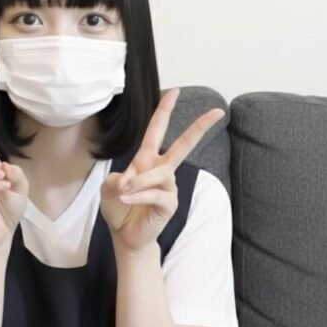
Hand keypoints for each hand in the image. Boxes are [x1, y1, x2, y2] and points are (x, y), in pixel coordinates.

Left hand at [100, 88, 224, 253]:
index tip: (174, 91)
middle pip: (184, 144)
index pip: (157, 130)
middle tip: (217, 112)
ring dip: (139, 181)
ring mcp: (168, 187)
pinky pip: (156, 193)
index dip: (164, 110)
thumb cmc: (119, 208)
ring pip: (160, 173)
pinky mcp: (169, 204)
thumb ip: (115, 178)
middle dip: (199, 127)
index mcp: (146, 159)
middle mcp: (162, 169)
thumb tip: (130, 178)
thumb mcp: (109, 188)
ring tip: (123, 191)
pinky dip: (139, 195)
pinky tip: (126, 199)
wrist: (125, 235)